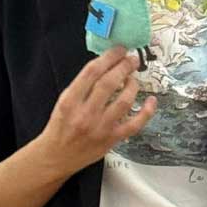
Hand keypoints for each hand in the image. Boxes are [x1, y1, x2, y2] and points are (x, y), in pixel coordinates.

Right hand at [39, 46, 156, 175]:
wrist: (55, 157)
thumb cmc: (59, 126)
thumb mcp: (63, 101)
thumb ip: (82, 85)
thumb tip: (107, 64)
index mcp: (69, 102)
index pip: (91, 72)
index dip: (108, 57)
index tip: (119, 49)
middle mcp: (85, 114)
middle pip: (109, 83)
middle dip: (124, 67)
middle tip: (131, 59)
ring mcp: (100, 128)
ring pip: (124, 101)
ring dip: (133, 85)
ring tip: (133, 77)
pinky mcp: (112, 140)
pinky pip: (135, 124)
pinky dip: (147, 111)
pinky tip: (151, 100)